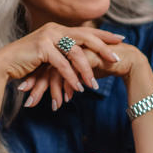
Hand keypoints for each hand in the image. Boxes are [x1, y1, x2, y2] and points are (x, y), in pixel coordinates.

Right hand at [0, 22, 122, 107]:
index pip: (87, 31)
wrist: (4, 64)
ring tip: (95, 85)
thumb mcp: (50, 56)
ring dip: (86, 70)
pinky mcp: (42, 48)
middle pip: (86, 37)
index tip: (121, 39)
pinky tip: (78, 87)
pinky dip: (71, 77)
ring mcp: (48, 37)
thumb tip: (84, 59)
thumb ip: (65, 53)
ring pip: (76, 53)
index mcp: (59, 29)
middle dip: (103, 48)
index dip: (104, 35)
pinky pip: (62, 64)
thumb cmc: (28, 63)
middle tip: (117, 58)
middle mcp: (55, 29)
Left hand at [28, 41, 148, 110]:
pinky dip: (69, 86)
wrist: (127, 61)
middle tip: (28, 102)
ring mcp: (77, 49)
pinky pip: (73, 72)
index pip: (43, 64)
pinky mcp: (87, 55)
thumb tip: (62, 90)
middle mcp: (68, 45)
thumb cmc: (105, 66)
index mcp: (64, 46)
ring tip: (51, 106)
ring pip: (57, 70)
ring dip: (52, 90)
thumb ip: (71, 75)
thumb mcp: (83, 72)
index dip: (35, 79)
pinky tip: (68, 98)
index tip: (25, 93)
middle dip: (37, 86)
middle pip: (46, 67)